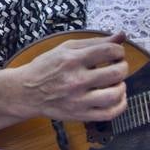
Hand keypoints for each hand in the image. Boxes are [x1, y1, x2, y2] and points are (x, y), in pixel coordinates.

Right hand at [12, 32, 128, 122]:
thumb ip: (95, 42)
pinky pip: (110, 113)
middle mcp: (75, 80)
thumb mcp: (66, 48)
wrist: (26, 92)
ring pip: (115, 94)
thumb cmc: (46, 68)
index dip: (119, 51)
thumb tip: (121, 35)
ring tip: (116, 82)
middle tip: (117, 66)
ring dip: (122, 86)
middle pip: (117, 72)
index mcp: (72, 59)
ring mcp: (78, 100)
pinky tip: (116, 97)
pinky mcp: (80, 115)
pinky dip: (120, 104)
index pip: (110, 51)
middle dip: (122, 67)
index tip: (115, 53)